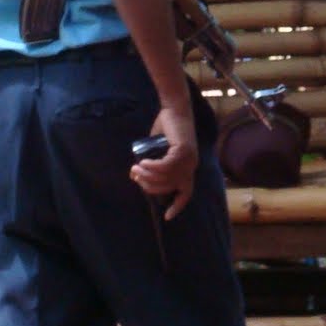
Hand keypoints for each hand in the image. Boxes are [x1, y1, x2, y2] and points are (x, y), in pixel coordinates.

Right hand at [130, 104, 197, 219]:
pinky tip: (143, 162)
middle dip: (150, 186)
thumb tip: (137, 176)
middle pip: (169, 187)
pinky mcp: (183, 151)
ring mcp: (189, 159)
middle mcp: (191, 166)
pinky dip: (153, 167)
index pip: (186, 193)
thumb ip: (153, 163)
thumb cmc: (166, 128)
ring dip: (148, 175)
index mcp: (187, 168)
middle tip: (135, 177)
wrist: (174, 108)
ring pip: (166, 177)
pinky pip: (165, 166)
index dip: (177, 206)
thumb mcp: (158, 150)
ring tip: (135, 169)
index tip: (167, 217)